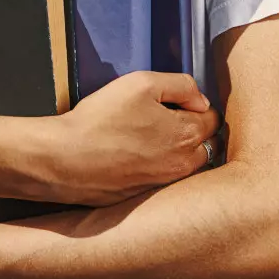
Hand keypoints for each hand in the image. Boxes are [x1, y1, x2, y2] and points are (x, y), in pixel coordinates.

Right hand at [50, 72, 220, 205]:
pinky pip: (162, 179)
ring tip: (149, 136)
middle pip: (205, 144)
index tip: (178, 100)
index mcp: (187, 134)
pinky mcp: (144, 196)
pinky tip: (133, 154)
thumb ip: (180, 85)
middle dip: (194, 130)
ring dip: (177, 151)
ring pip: (186, 164)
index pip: (213, 118)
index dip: (196, 105)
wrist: (66, 159)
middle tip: (166, 117)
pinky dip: (156, 167)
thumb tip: (200, 100)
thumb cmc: (102, 119)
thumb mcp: (142, 83)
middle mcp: (183, 164)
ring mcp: (164, 184)